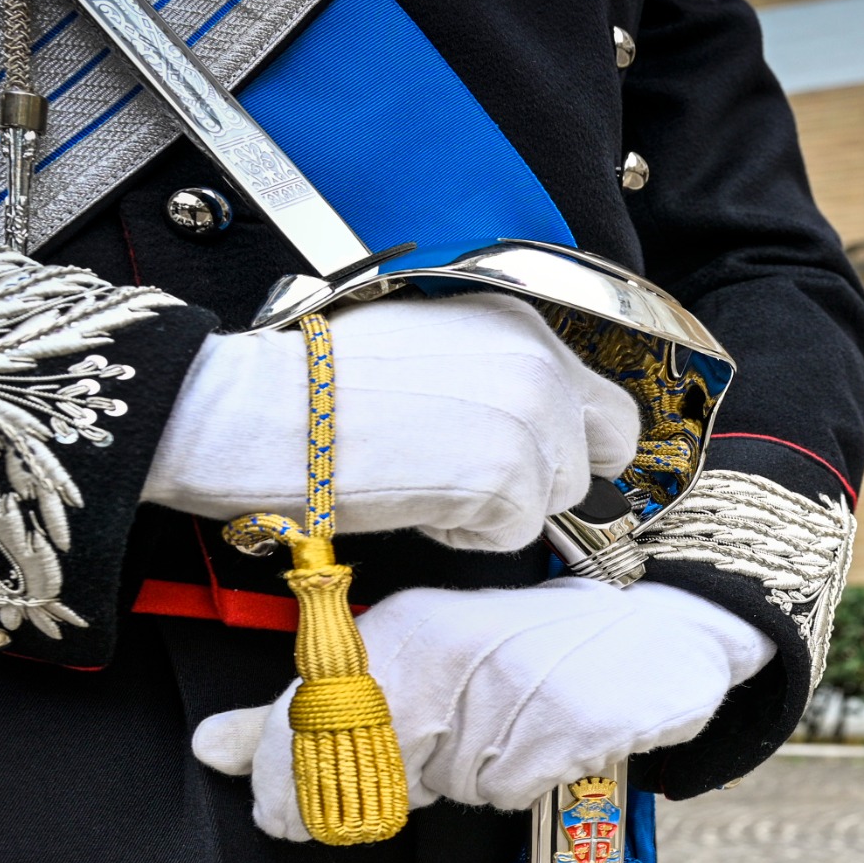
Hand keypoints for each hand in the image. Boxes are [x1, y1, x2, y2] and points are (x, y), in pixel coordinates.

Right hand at [143, 292, 638, 551]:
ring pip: (556, 502)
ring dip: (499, 510)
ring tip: (425, 480)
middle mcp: (539, 365)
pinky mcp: (507, 480)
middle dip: (550, 481)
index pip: (606, 406)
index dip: (575, 446)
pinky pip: (514, 537)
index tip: (535, 465)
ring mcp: (529, 422)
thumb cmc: (317, 384)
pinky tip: (415, 500)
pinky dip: (467, 537)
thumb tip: (528, 426)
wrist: (257, 410)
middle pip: (597, 458)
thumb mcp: (427, 345)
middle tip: (478, 485)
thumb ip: (492, 376)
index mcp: (520, 324)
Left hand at [190, 580, 774, 840]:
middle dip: (399, 781)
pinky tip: (553, 733)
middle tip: (445, 745)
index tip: (280, 816)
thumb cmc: (531, 644)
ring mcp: (515, 688)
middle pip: (381, 772)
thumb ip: (316, 709)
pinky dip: (530, 776)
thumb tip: (214, 747)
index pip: (315, 726)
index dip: (288, 784)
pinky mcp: (571, 724)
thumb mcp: (420, 654)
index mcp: (407, 631)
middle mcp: (455, 652)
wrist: (660, 624)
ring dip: (476, 772)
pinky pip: (518, 790)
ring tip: (515, 719)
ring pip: (456, 787)